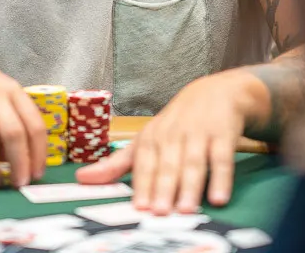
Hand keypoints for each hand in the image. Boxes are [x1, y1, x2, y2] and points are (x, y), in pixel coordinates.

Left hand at [75, 70, 264, 214]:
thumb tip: (82, 178)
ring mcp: (199, 133)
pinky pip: (222, 158)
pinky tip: (219, 198)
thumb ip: (116, 163)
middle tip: (160, 212)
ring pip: (194, 162)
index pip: (145, 163)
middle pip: (168, 164)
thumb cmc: (174, 124)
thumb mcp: (145, 140)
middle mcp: (173, 135)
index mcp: (151, 138)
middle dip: (164, 188)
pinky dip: (221, 178)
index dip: (142, 184)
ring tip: (186, 210)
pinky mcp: (223, 134)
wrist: (214, 92)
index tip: (139, 206)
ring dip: (190, 186)